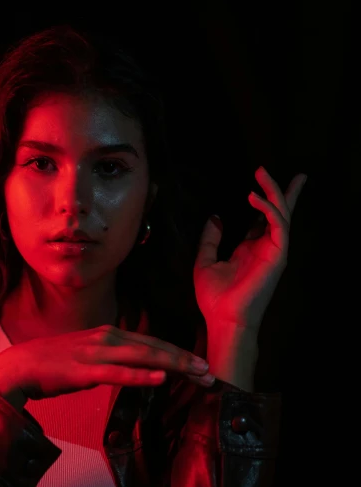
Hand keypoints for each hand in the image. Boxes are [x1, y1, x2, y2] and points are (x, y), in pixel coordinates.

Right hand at [0, 325, 215, 401]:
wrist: (19, 367)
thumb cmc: (53, 366)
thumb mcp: (89, 359)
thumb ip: (111, 361)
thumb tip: (132, 370)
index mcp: (110, 336)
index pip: (152, 344)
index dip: (178, 354)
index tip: (200, 367)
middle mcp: (108, 338)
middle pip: (155, 347)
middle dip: (185, 360)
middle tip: (211, 372)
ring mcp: (97, 352)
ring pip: (144, 357)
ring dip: (174, 364)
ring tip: (198, 373)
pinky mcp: (86, 369)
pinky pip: (119, 373)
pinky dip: (141, 375)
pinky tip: (161, 377)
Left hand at [193, 166, 306, 331]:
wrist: (223, 318)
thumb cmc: (214, 297)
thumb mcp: (204, 261)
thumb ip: (210, 239)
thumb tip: (215, 217)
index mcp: (249, 249)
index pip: (261, 219)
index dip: (262, 200)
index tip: (257, 183)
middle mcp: (264, 247)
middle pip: (278, 212)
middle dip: (280, 189)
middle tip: (268, 168)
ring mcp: (273, 250)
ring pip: (281, 213)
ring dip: (273, 191)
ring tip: (260, 173)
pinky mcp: (277, 255)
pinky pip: (279, 225)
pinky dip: (268, 208)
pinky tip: (254, 197)